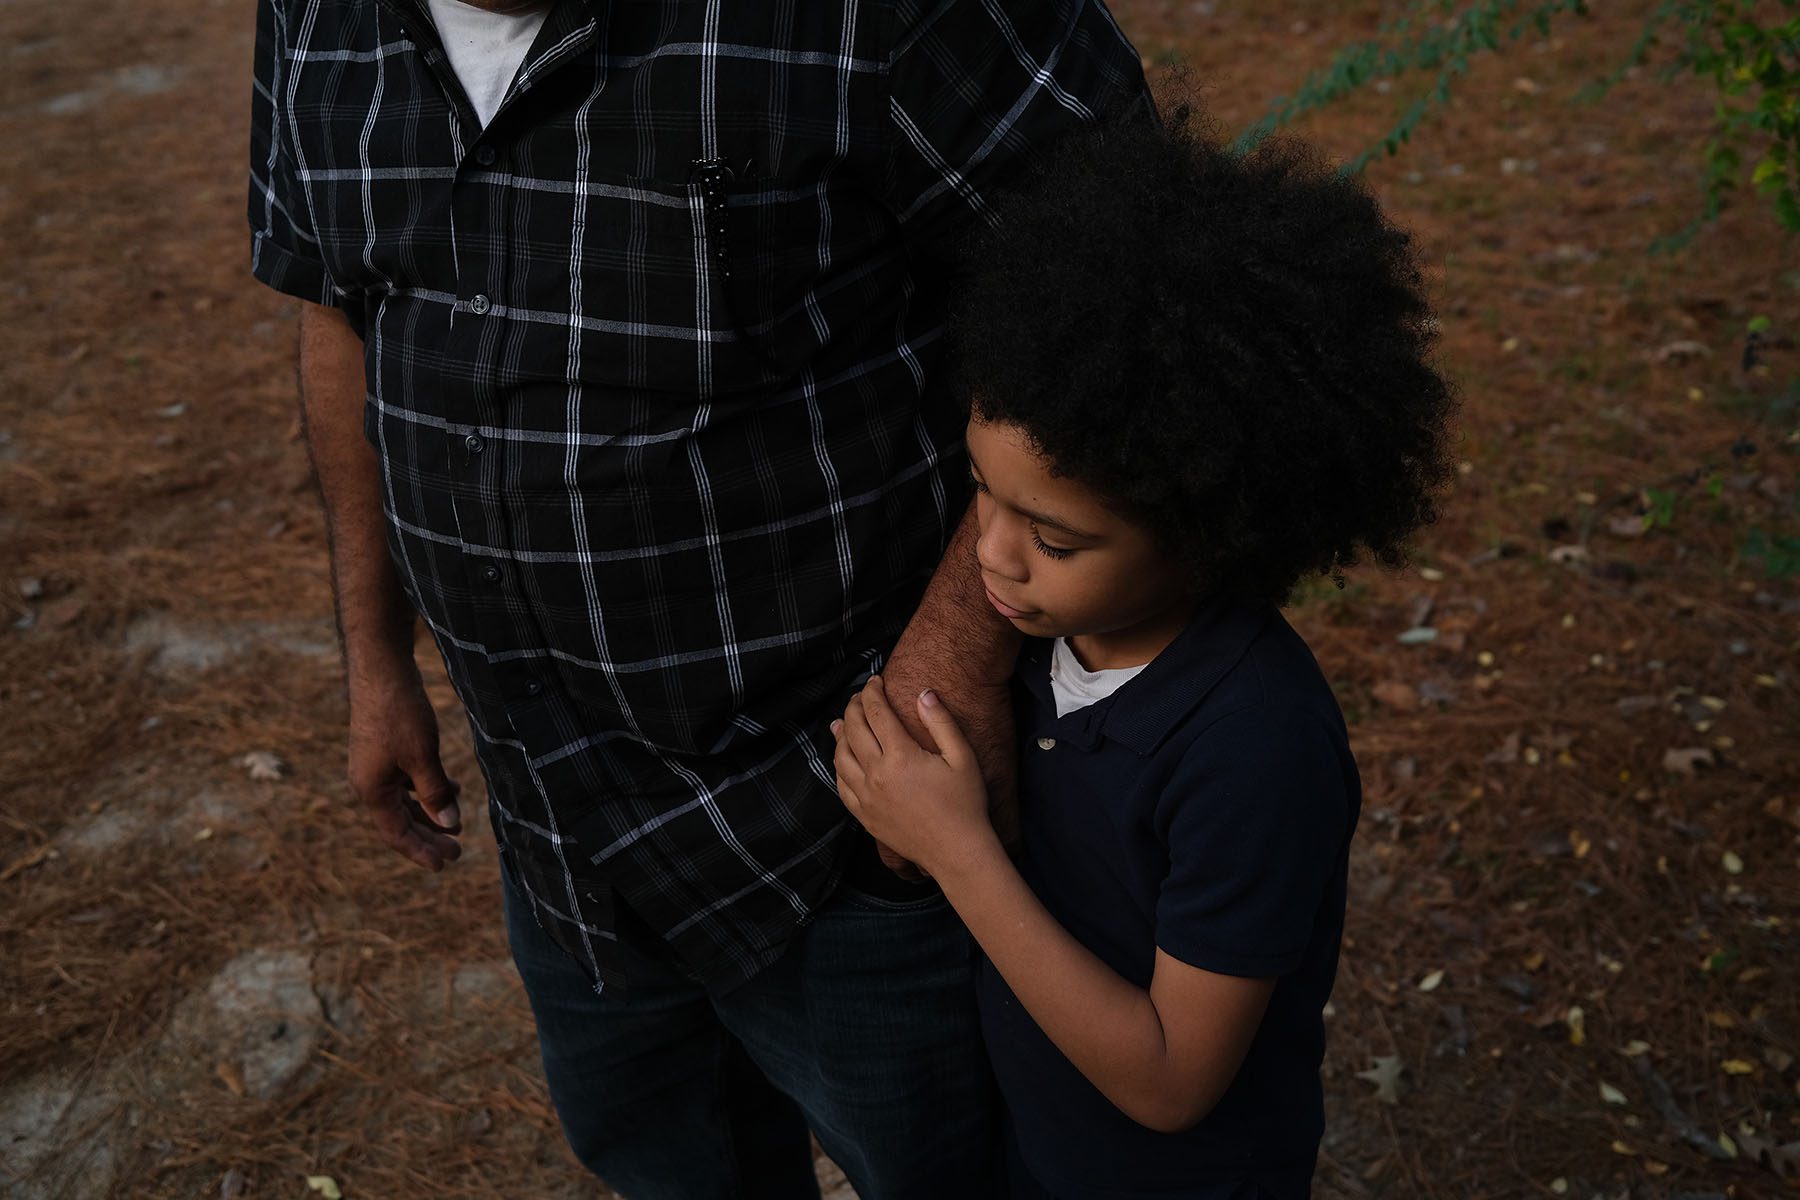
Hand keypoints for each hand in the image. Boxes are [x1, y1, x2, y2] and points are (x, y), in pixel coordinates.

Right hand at [347, 660, 462, 870]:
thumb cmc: (399, 713)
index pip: (396, 834)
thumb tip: (449, 823)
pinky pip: (406, 780)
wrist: (381, 669)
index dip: (421, 851)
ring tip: (458, 823)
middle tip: (458, 850)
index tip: (445, 864)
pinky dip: (427, 788)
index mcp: (371, 790)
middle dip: (429, 836)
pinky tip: (452, 787)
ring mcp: (375, 765)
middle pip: (400, 821)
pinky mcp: (384, 749)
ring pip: (405, 800)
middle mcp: (369, 782)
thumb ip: (434, 792)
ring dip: (431, 812)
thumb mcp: (422, 757)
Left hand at [831, 677, 996, 877]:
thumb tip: (924, 693)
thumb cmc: (965, 803)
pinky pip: (841, 785)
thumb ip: (941, 722)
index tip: (874, 681)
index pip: (877, 713)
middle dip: (854, 707)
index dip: (873, 692)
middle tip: (859, 696)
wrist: (956, 851)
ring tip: (842, 722)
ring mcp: (867, 797)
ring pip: (840, 757)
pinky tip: (843, 759)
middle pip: (853, 730)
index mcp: (901, 756)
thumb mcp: (962, 757)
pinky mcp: (864, 815)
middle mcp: (877, 775)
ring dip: (840, 735)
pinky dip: (838, 766)